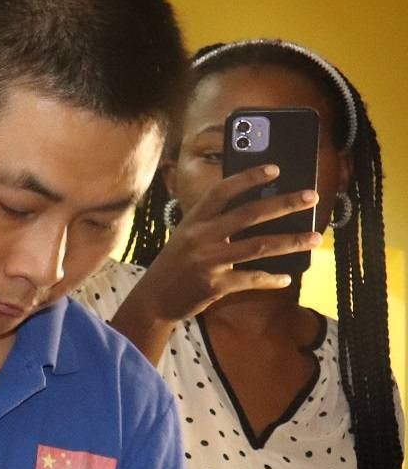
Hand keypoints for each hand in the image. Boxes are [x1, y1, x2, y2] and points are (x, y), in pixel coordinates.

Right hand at [128, 166, 320, 322]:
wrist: (154, 299)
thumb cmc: (176, 264)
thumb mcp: (188, 237)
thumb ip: (214, 224)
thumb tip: (260, 212)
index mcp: (194, 221)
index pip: (222, 192)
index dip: (248, 178)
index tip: (275, 169)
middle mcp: (200, 237)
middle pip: (250, 214)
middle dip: (284, 204)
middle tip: (312, 197)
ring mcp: (208, 262)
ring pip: (259, 246)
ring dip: (291, 241)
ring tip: (314, 238)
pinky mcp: (215, 285)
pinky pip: (252, 279)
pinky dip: (272, 279)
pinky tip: (286, 277)